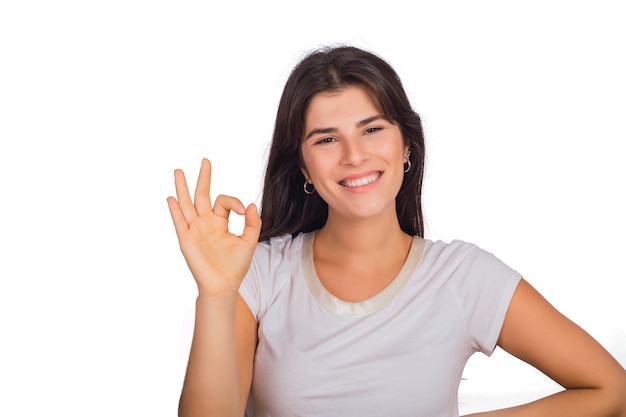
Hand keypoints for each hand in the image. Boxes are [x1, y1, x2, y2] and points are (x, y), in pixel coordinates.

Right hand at [167, 159, 261, 297]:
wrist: (223, 285)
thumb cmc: (236, 266)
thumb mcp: (249, 242)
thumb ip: (253, 223)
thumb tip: (251, 205)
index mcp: (220, 222)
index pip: (223, 201)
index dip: (235, 202)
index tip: (244, 211)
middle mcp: (206, 223)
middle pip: (202, 195)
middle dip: (203, 178)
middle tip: (205, 161)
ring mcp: (194, 230)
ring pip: (187, 204)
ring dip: (183, 188)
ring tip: (179, 171)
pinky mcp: (186, 239)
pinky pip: (179, 222)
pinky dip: (175, 210)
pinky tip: (172, 198)